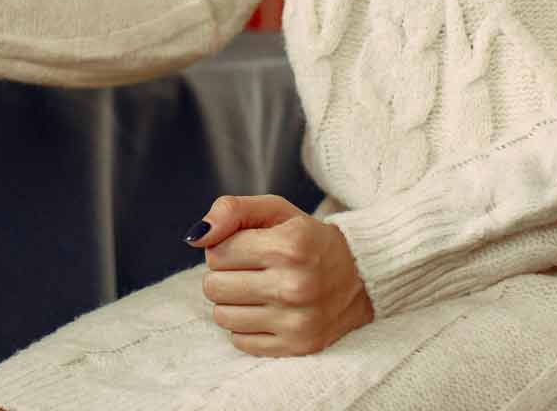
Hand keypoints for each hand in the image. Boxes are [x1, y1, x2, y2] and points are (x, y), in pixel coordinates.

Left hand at [190, 194, 373, 356]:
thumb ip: (230, 211)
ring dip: (232, 302)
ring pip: (222, 316)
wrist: (360, 275)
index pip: (216, 253)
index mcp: (288, 247)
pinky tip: (267, 311)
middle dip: (224, 275)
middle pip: (214, 286)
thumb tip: (195, 236)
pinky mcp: (298, 346)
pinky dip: (246, 326)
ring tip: (256, 290)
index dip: (224, 247)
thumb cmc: (307, 239)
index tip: (246, 247)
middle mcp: (293, 286)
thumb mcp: (274, 210)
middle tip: (248, 269)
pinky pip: (240, 341)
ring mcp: (297, 321)